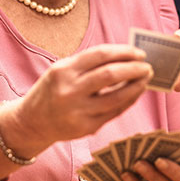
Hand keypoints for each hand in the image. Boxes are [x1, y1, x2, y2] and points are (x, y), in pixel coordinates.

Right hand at [11, 44, 152, 149]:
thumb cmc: (52, 90)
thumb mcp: (62, 70)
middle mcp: (70, 90)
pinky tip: (135, 94)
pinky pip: (114, 112)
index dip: (124, 52)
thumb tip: (125, 57)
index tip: (139, 53)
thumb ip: (88, 64)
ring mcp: (78, 111)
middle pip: (110, 75)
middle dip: (134, 69)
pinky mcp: (86, 128)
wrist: (32, 122)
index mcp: (63, 70)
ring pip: (116, 97)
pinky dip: (128, 101)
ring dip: (136, 87)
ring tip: (146, 79)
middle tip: (147, 66)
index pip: (100, 55)